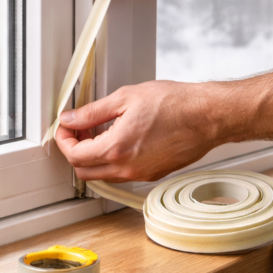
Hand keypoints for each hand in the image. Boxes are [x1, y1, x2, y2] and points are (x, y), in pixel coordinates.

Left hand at [53, 55, 272, 182]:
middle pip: (84, 171)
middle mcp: (127, 168)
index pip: (74, 155)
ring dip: (93, 157)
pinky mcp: (153, 174)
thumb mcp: (125, 98)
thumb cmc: (175, 103)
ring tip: (99, 131)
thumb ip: (92, 112)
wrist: (209, 116)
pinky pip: (122, 174)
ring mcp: (141, 174)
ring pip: (103, 175)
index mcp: (117, 149)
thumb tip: (70, 119)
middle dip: (75, 151)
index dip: (63, 140)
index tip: (65, 127)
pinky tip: (119, 138)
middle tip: (77, 130)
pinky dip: (112, 160)